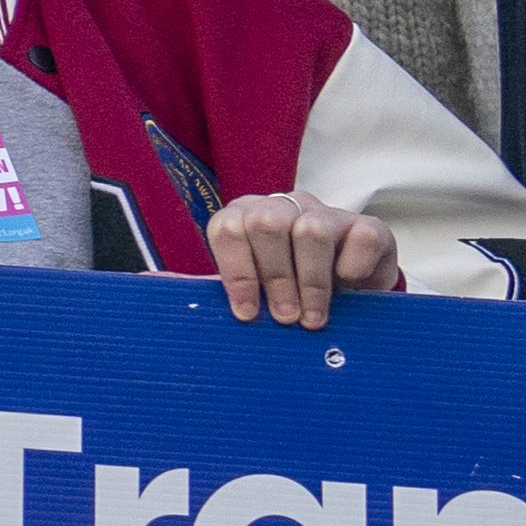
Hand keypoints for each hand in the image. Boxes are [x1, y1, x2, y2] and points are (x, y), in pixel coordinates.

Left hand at [207, 192, 398, 327]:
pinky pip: (360, 238)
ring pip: (311, 231)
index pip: (228, 228)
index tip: (248, 314)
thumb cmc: (289, 292)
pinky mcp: (369, 226)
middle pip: (266, 224)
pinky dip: (353, 269)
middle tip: (286, 318)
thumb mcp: (251, 290)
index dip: (236, 273)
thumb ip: (213, 289)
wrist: (350, 294)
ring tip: (313, 318)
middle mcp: (284, 206)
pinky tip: (350, 288)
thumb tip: (157, 286)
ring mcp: (327, 212)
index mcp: (245, 216)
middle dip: (275, 278)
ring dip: (312, 282)